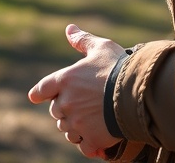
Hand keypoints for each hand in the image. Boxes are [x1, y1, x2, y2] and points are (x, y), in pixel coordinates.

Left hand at [28, 23, 124, 157]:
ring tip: (89, 121)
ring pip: (67, 130)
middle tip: (80, 105)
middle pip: (56, 111)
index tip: (36, 96)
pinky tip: (96, 139)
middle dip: (65, 109)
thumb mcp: (101, 47)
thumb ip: (82, 40)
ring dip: (75, 127)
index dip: (40, 93)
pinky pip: (83, 146)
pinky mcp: (91, 138)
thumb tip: (69, 29)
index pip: (41, 89)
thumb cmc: (119, 67)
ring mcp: (78, 123)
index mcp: (65, 79)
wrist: (137, 92)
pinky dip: (88, 143)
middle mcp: (67, 102)